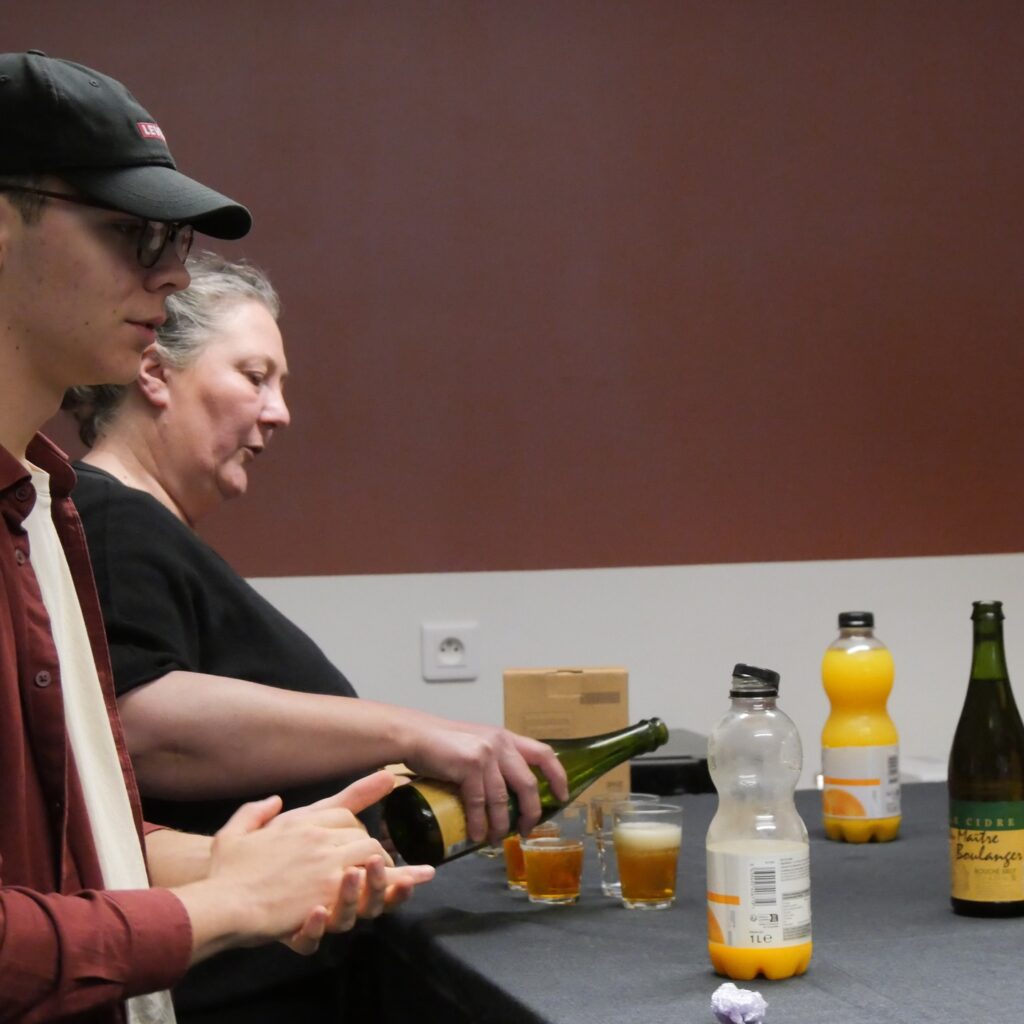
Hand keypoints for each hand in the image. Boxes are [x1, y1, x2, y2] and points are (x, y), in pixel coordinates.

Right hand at [204, 794, 389, 948]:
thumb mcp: (233, 833)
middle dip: (369, 847)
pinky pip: (372, 882)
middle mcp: (319, 837)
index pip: (343, 812)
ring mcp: (327, 864)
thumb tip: (274, 800)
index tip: (358, 834)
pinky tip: (418, 876)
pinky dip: (397, 878)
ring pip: (371, 852)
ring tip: (400, 871)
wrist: (224, 905)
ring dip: (382, 863)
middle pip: (361, 833)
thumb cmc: (225, 873)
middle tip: (373, 863)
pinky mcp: (330, 892)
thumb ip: (253, 812)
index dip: (353, 825)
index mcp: (300, 821)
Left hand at [275, 771, 433, 945]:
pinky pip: (306, 941)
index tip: (422, 870)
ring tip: (349, 879)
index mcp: (347, 876)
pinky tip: (314, 913)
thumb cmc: (280, 844)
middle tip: (378, 866)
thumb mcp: (318, 815)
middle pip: (370, 903)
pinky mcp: (288, 933)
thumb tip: (390, 775)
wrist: (233, 871)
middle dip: (380, 888)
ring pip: (344, 921)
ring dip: (350, 902)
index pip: (383, 881)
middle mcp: (336, 900)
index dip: (400, 878)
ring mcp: (313, 918)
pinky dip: (312, 931)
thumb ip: (354, 799)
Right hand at [405, 721, 568, 844]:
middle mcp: (500, 743)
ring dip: (501, 825)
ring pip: (502, 799)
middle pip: (528, 784)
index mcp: (506, 737)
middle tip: (526, 830)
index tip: (562, 797)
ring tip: (496, 838)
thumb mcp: (477, 744)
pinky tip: (477, 835)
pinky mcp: (469, 766)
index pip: (544, 754)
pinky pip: (479, 803)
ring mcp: (485, 754)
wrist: (413, 735)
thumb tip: (506, 793)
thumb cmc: (442, 743)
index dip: (558, 776)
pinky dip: (479, 824)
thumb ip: (494, 760)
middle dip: (530, 813)